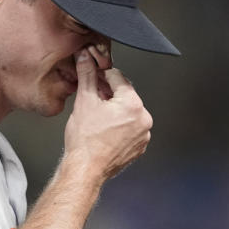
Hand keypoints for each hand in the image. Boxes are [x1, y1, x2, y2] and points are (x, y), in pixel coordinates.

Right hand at [64, 46, 152, 181]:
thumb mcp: (84, 101)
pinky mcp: (139, 146)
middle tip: (92, 95)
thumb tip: (85, 59)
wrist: (85, 169)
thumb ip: (87, 75)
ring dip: (114, 109)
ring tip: (97, 115)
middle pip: (125, 95)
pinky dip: (119, 125)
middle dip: (108, 93)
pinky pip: (130, 128)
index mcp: (133, 104)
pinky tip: (104, 129)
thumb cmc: (85, 141)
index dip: (102, 75)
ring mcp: (143, 134)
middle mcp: (143, 119)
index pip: (118, 78)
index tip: (93, 75)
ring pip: (128, 112)